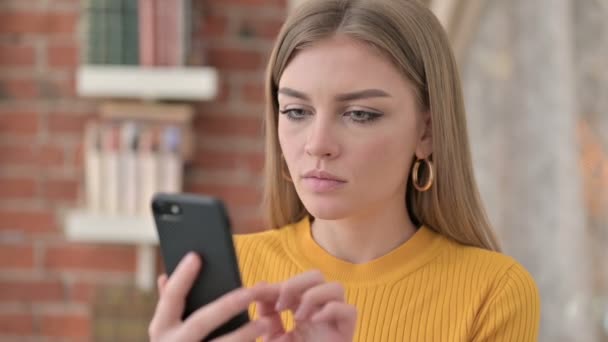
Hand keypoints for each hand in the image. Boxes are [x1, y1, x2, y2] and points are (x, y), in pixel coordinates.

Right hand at [148, 252, 272, 341]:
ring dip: (245, 334)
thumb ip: (168, 305)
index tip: (196, 256)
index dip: (182, 277)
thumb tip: (164, 277)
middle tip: (251, 292)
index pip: (171, 298)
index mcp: (160, 329)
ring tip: (266, 322)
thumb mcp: (165, 330)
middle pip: (201, 321)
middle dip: (228, 305)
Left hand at [255, 270, 356, 341]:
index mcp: (303, 310)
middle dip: (297, 283)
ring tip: (298, 317)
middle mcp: (320, 311)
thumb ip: (266, 314)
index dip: (278, 284)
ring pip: (336, 287)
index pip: (295, 282)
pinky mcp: (346, 334)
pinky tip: (314, 321)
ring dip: (314, 296)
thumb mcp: (272, 338)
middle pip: (317, 276)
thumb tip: (260, 287)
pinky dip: (331, 310)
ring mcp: (334, 322)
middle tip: (281, 306)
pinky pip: (349, 310)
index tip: (258, 294)